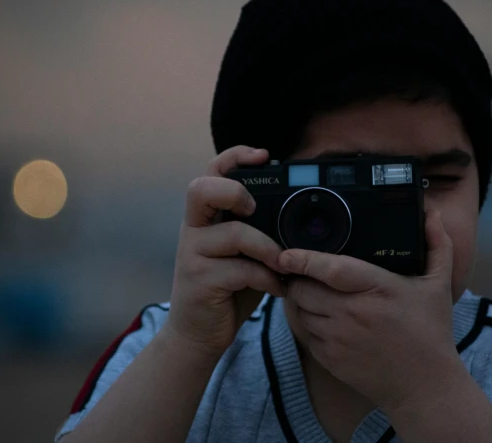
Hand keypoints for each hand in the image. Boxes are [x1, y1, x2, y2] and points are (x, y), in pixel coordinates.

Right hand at [163, 146, 285, 358]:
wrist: (198, 335)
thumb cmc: (226, 290)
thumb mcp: (242, 254)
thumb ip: (258, 230)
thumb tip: (298, 211)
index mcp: (204, 217)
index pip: (211, 172)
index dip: (235, 156)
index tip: (265, 156)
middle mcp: (193, 230)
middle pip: (201, 188)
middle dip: (235, 191)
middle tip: (256, 209)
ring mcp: (193, 254)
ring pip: (235, 234)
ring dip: (269, 249)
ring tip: (283, 264)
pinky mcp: (201, 281)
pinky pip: (243, 270)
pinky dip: (268, 279)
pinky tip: (277, 288)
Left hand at [278, 210, 459, 411]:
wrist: (425, 387)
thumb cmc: (431, 333)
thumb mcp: (439, 285)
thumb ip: (437, 245)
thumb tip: (433, 213)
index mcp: (379, 289)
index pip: (331, 269)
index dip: (304, 259)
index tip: (286, 253)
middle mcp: (354, 314)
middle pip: (305, 289)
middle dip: (299, 278)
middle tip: (303, 271)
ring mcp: (339, 339)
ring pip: (301, 311)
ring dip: (302, 300)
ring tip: (315, 293)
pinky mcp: (330, 359)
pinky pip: (305, 333)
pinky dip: (309, 323)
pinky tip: (323, 318)